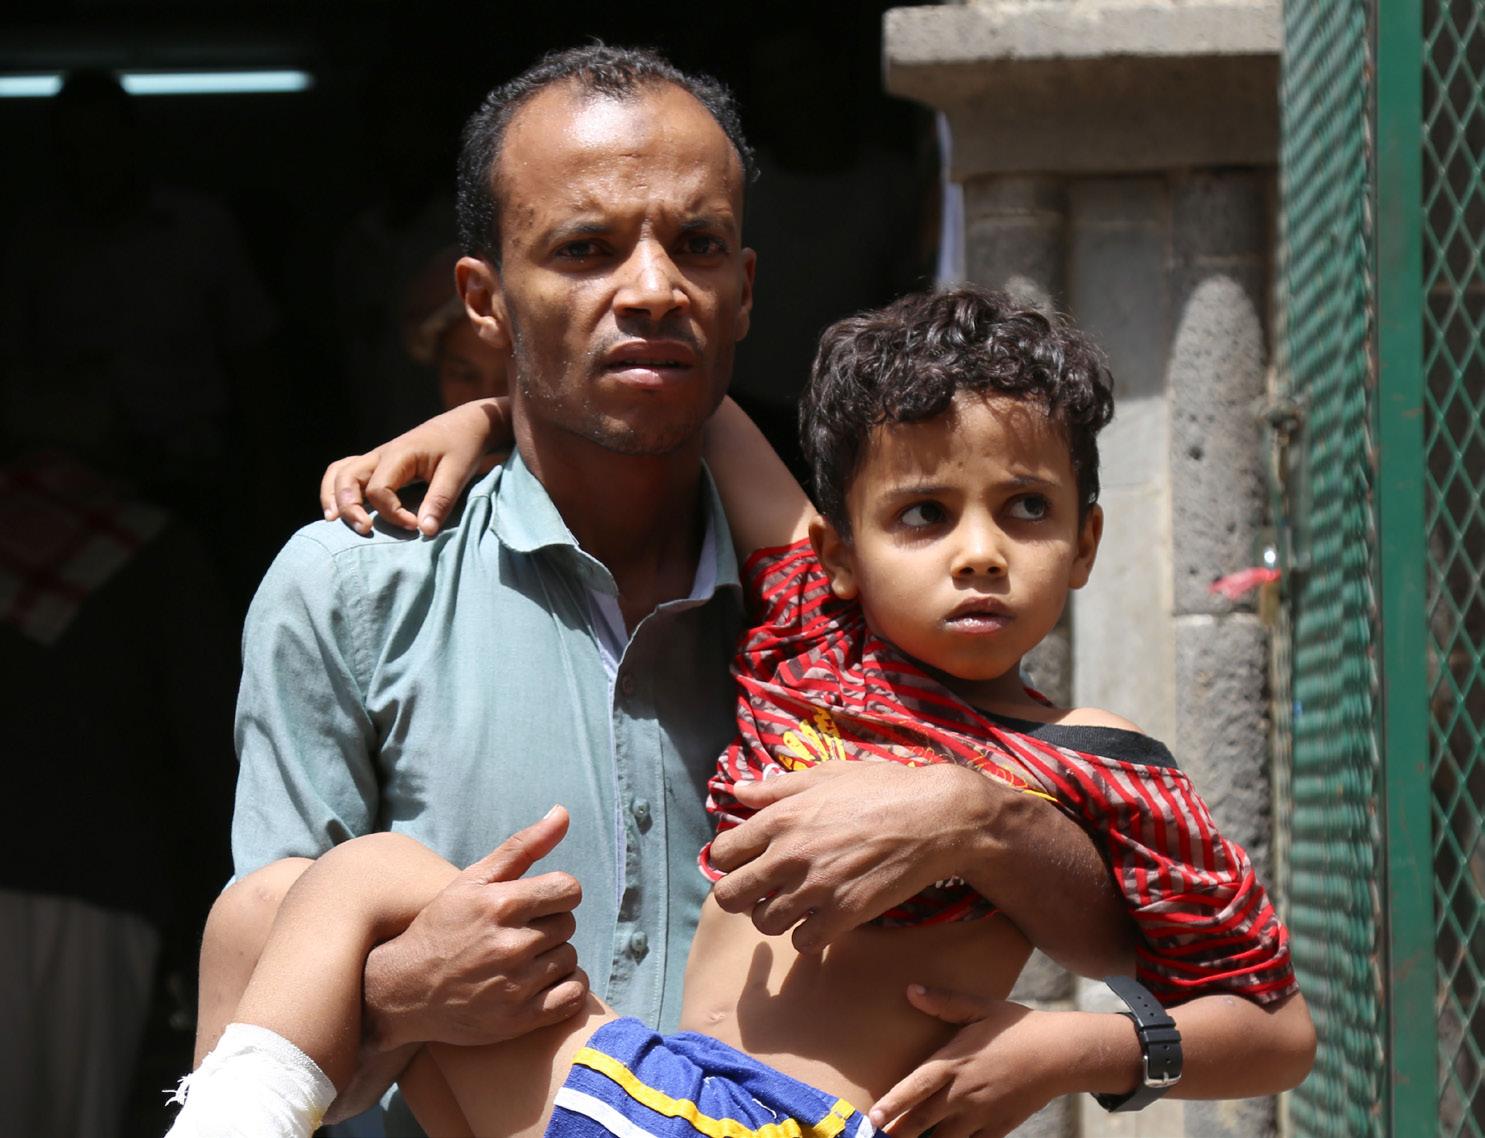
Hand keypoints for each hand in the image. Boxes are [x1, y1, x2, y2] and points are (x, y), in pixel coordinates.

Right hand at [319, 399, 504, 536]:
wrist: (464, 426)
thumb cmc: (462, 447)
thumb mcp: (458, 473)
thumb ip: (440, 501)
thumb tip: (425, 531)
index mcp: (399, 454)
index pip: (379, 489)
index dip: (393, 514)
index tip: (415, 526)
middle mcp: (381, 455)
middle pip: (347, 479)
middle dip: (349, 506)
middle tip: (365, 530)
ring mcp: (376, 458)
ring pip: (340, 473)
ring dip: (334, 497)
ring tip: (334, 522)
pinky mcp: (378, 465)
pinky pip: (346, 472)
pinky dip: (338, 490)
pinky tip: (341, 511)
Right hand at [363, 808, 587, 1048]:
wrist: (401, 991)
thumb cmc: (441, 927)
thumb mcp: (474, 880)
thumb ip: (523, 846)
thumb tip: (564, 813)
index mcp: (501, 904)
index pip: (569, 890)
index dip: (557, 894)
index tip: (538, 903)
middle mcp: (510, 945)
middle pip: (568, 925)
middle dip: (549, 925)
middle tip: (520, 933)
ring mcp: (514, 986)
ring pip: (570, 959)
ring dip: (553, 957)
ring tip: (522, 960)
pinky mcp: (517, 1020)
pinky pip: (573, 997)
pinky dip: (567, 988)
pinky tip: (543, 983)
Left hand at [707, 762, 997, 951]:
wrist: (935, 818)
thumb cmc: (882, 789)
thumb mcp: (825, 776)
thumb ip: (776, 788)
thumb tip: (737, 792)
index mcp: (780, 818)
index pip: (721, 854)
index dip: (729, 861)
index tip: (746, 861)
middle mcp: (789, 855)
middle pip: (729, 896)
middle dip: (738, 896)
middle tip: (759, 891)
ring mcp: (815, 888)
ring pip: (763, 923)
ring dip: (773, 917)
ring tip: (793, 905)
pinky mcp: (844, 914)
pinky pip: (802, 942)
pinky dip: (807, 936)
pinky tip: (821, 919)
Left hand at [869, 988, 1074, 1137]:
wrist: (1059, 1054)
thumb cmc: (1016, 1027)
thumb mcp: (979, 1007)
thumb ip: (944, 1002)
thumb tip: (911, 991)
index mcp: (954, 1062)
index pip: (915, 1086)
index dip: (892, 1103)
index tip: (872, 1116)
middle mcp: (963, 1092)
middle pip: (922, 1119)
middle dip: (898, 1131)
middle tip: (878, 1137)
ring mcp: (980, 1114)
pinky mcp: (998, 1128)